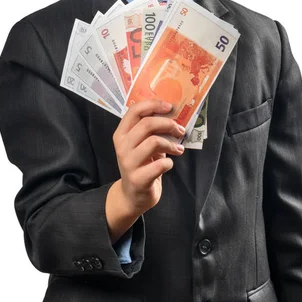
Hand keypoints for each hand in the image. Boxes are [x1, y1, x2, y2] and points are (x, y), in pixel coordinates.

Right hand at [113, 99, 185, 214]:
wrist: (132, 196)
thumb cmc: (141, 164)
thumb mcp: (141, 144)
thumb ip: (150, 129)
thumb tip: (171, 113)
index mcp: (121, 134)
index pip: (135, 111)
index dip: (153, 105)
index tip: (170, 107)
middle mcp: (122, 146)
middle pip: (147, 124)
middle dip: (168, 124)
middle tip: (180, 130)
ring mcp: (128, 163)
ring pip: (154, 142)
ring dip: (171, 144)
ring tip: (178, 149)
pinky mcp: (138, 179)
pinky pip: (160, 165)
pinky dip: (169, 162)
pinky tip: (169, 164)